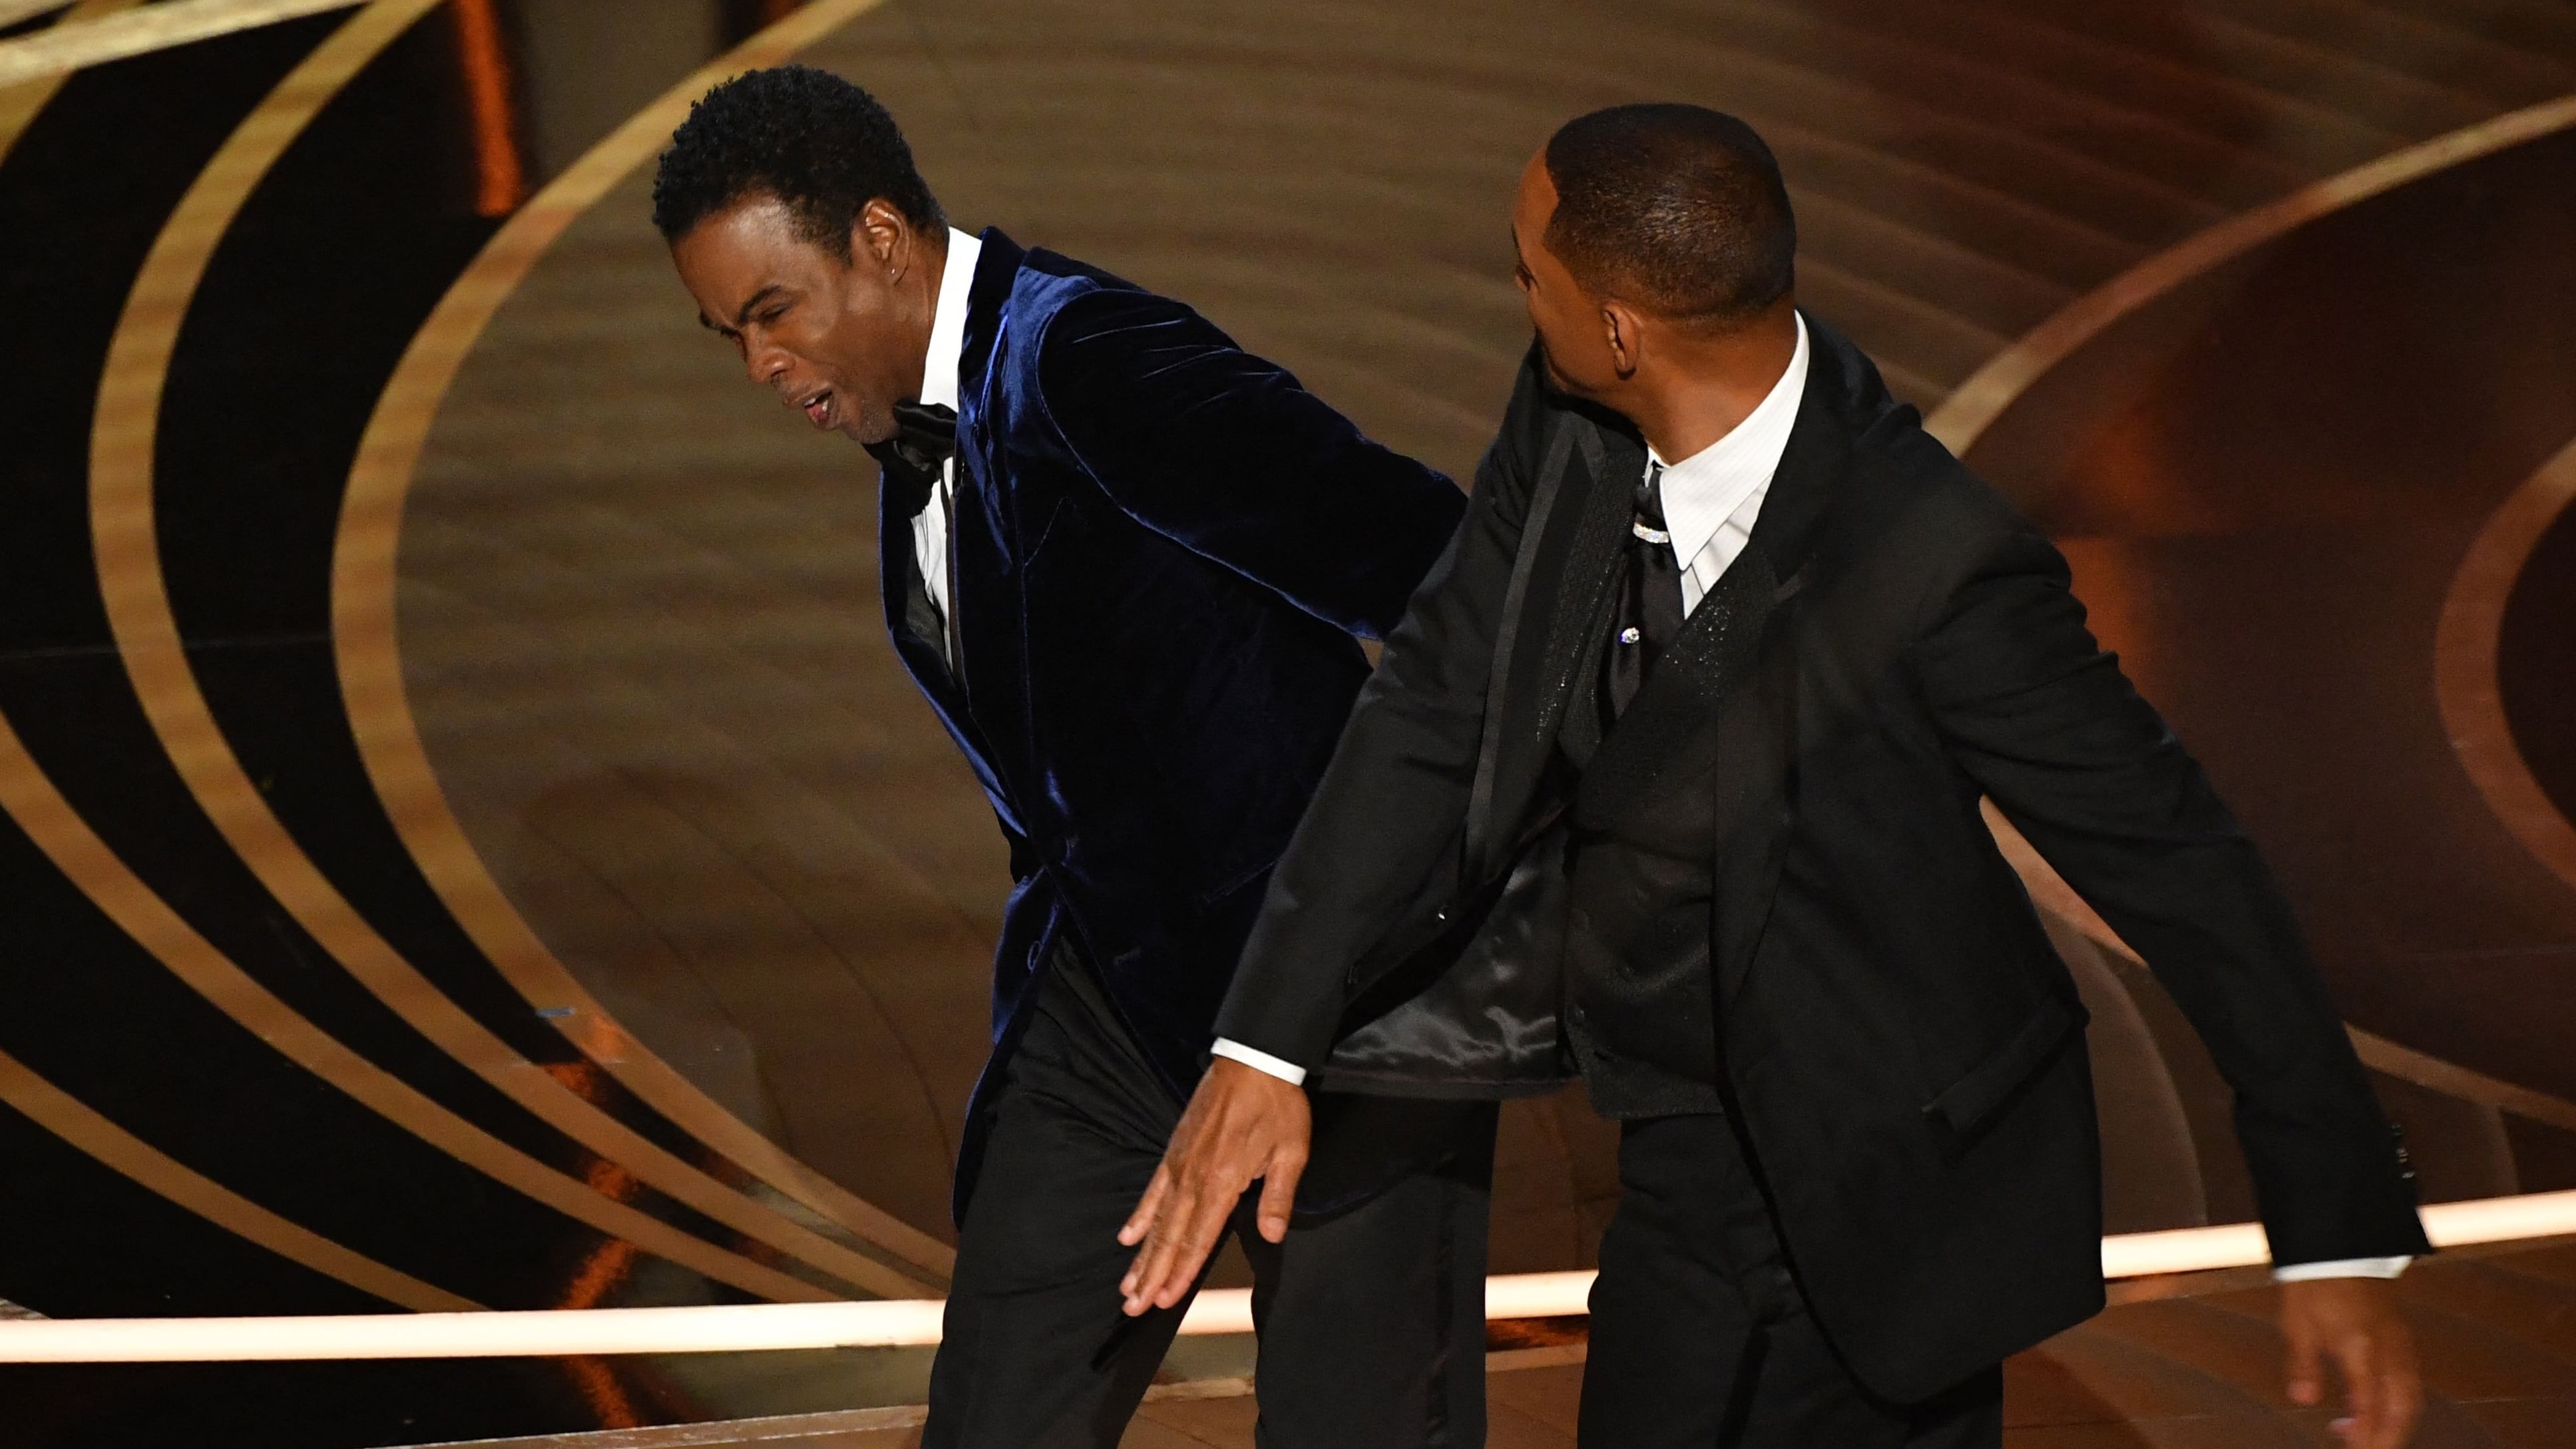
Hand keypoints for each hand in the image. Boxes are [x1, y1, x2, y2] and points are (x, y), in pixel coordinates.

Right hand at [1117, 1057, 1310, 1315]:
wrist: (1252, 1060)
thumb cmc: (1277, 1105)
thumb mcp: (1291, 1151)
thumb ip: (1278, 1197)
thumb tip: (1272, 1235)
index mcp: (1222, 1182)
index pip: (1199, 1237)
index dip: (1183, 1271)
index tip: (1165, 1300)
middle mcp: (1193, 1178)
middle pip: (1170, 1236)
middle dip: (1152, 1274)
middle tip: (1133, 1307)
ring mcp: (1179, 1164)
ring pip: (1156, 1219)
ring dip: (1142, 1255)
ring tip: (1127, 1286)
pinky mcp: (1175, 1151)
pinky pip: (1153, 1189)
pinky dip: (1139, 1215)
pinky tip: (1128, 1237)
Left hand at [2281, 1276, 2422, 1447]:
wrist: (2338, 1243)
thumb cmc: (2314, 1281)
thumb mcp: (2297, 1323)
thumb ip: (2304, 1365)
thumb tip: (2304, 1400)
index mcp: (2360, 1348)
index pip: (2370, 1404)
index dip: (2365, 1433)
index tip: (2355, 1448)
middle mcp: (2388, 1349)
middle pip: (2401, 1407)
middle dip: (2389, 1436)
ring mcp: (2400, 1342)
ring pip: (2411, 1396)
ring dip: (2396, 1422)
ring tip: (2370, 1437)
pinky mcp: (2402, 1335)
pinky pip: (2409, 1378)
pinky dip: (2398, 1401)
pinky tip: (2377, 1407)